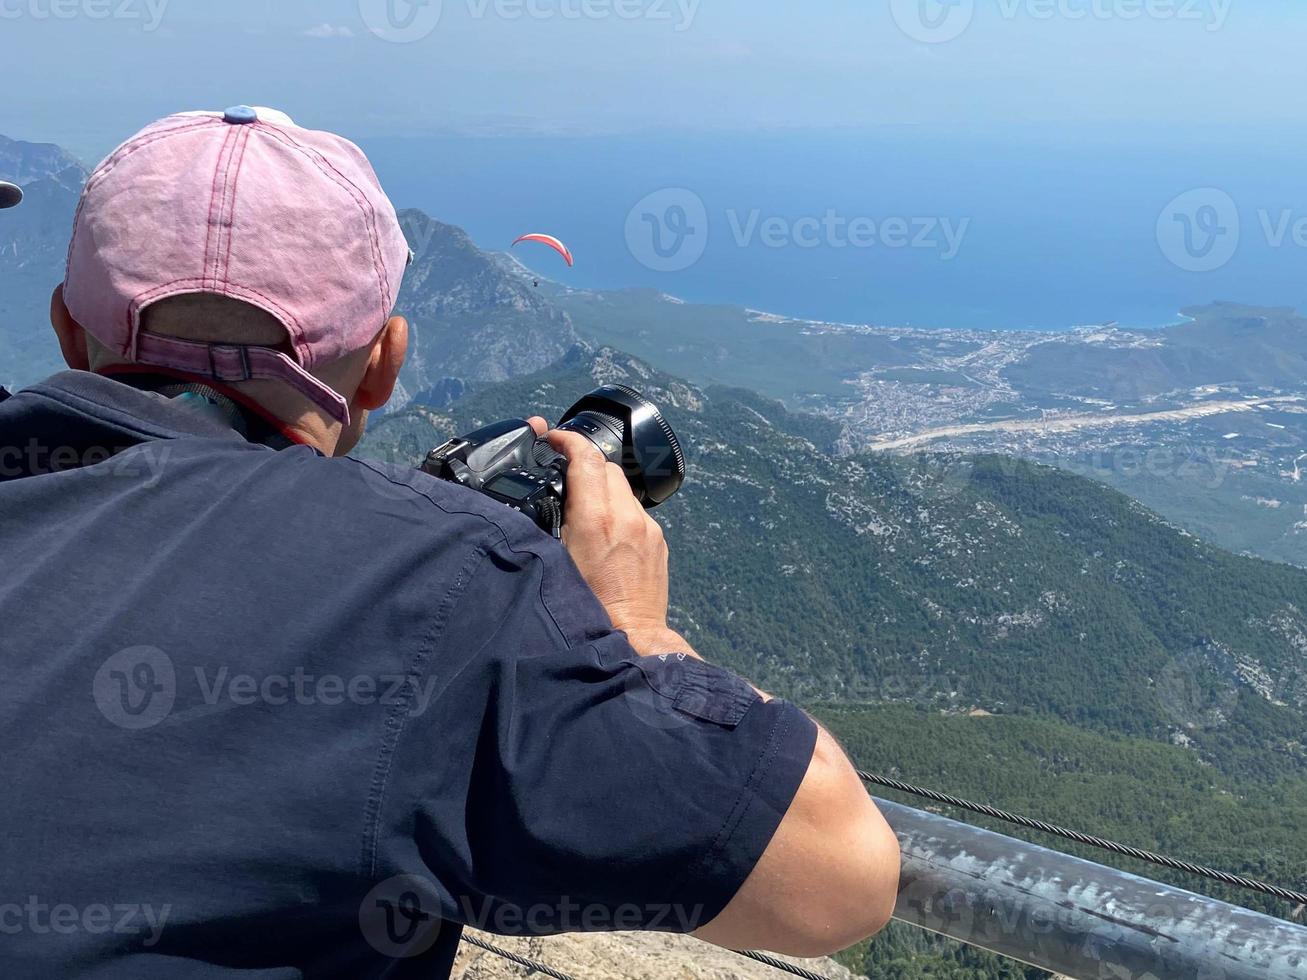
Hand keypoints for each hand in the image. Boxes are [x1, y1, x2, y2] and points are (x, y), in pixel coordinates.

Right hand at [540, 422, 687, 654]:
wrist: (632, 636)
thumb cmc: (588, 608)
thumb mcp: (557, 561)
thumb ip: (554, 521)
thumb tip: (549, 497)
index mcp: (597, 518)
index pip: (586, 458)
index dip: (566, 440)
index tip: (552, 438)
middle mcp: (627, 516)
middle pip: (606, 466)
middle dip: (583, 463)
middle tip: (562, 470)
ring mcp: (647, 527)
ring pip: (622, 488)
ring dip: (602, 487)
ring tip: (583, 504)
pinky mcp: (658, 540)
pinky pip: (635, 510)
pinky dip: (618, 508)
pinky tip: (605, 531)